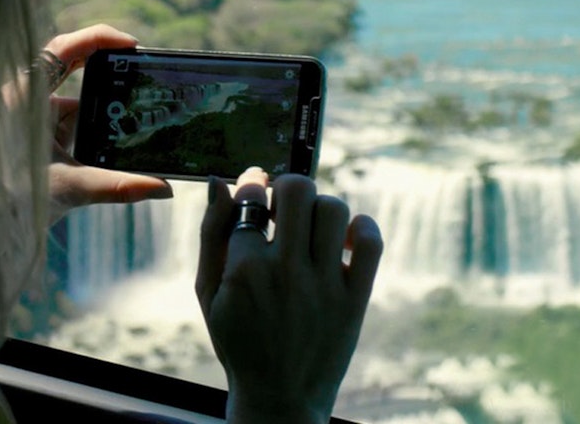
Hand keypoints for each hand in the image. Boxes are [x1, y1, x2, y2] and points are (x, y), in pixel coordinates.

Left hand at [38, 24, 172, 222]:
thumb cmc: (11, 201)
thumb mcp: (70, 188)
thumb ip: (118, 186)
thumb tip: (164, 189)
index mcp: (25, 97)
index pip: (63, 49)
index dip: (98, 38)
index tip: (131, 44)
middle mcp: (25, 100)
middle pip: (71, 68)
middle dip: (106, 76)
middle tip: (139, 76)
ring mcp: (29, 117)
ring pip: (72, 103)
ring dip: (97, 115)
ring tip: (125, 126)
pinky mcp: (35, 135)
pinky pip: (67, 123)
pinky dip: (87, 132)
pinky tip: (105, 149)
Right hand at [196, 168, 381, 423]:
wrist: (279, 397)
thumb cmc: (238, 340)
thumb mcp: (208, 291)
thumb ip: (211, 233)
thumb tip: (219, 182)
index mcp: (244, 268)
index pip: (252, 195)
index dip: (252, 182)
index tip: (255, 186)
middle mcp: (286, 271)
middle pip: (297, 190)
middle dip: (288, 187)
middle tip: (284, 206)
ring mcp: (324, 285)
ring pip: (333, 209)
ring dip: (320, 208)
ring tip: (311, 228)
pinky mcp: (354, 299)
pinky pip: (370, 242)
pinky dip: (362, 227)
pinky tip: (344, 238)